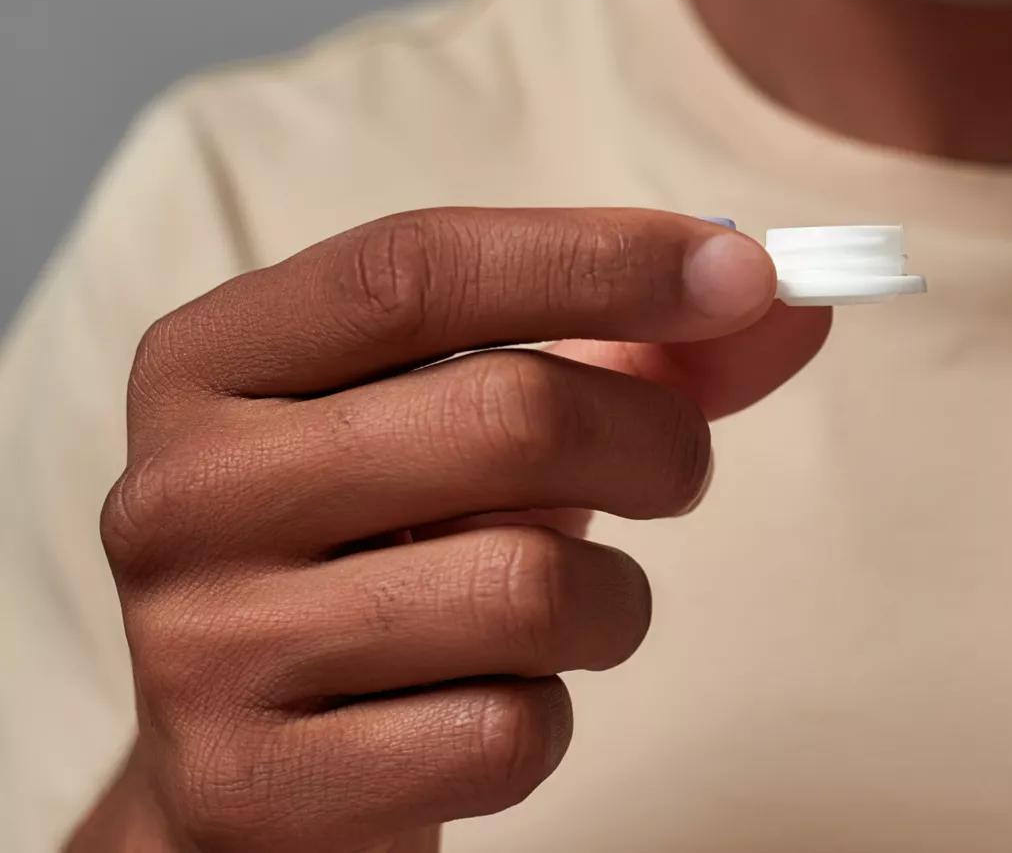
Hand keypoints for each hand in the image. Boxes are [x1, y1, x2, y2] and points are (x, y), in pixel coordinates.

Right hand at [75, 209, 829, 851]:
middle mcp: (181, 491)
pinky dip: (547, 721)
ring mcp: (200, 648)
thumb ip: (638, 353)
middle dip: (655, 444)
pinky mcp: (254, 788)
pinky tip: (490, 707)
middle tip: (678, 474)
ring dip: (611, 606)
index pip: (419, 268)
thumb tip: (794, 302)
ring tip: (572, 612)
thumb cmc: (397, 554)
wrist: (257, 770)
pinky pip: (505, 734)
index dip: (603, 259)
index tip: (746, 275)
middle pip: (509, 416)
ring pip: (529, 590)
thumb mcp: (485, 428)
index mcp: (213, 361)